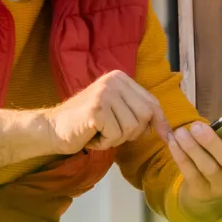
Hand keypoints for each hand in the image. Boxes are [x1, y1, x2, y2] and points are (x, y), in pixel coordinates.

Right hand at [44, 70, 174, 154]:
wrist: (53, 129)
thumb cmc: (86, 125)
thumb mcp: (116, 113)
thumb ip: (137, 113)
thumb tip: (168, 130)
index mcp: (120, 78)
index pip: (152, 102)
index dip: (159, 122)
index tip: (166, 137)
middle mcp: (114, 81)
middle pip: (145, 116)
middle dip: (132, 133)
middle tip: (111, 133)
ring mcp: (105, 93)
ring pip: (131, 128)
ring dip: (116, 139)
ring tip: (99, 133)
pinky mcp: (97, 108)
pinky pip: (116, 135)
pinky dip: (105, 143)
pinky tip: (91, 136)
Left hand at [170, 116, 221, 221]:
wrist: (215, 191)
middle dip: (212, 143)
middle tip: (196, 125)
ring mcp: (221, 187)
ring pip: (207, 168)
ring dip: (192, 148)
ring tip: (180, 132)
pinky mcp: (202, 192)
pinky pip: (190, 174)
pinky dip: (180, 156)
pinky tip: (173, 142)